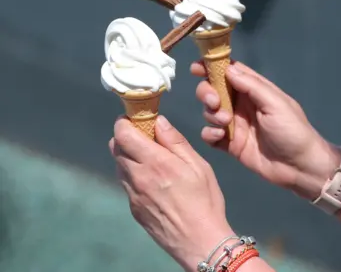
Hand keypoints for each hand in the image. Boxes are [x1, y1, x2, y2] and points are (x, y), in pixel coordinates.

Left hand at [110, 116, 233, 270]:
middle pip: (116, 148)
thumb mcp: (198, 166)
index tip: (136, 119)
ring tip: (153, 160)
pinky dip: (134, 175)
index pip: (123, 134)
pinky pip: (127, 184)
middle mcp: (138, 177)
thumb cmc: (205, 202)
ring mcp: (133, 194)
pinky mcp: (134, 208)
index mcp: (156, 162)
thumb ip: (176, 142)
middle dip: (127, 137)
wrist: (199, 241)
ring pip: (119, 166)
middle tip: (147, 138)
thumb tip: (159, 122)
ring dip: (129, 156)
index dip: (125, 122)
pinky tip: (155, 181)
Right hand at [191, 61, 340, 199]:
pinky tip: (219, 137)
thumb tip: (228, 69)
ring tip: (225, 122)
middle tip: (214, 102)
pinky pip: (211, 135)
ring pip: (210, 112)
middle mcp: (243, 105)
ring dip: (211, 114)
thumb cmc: (292, 131)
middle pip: (214, 90)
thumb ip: (252, 86)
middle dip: (207, 92)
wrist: (299, 167)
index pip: (230, 72)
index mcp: (255, 91)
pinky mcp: (231, 145)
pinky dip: (210, 133)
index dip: (212, 67)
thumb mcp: (276, 104)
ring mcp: (235, 125)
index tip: (196, 67)